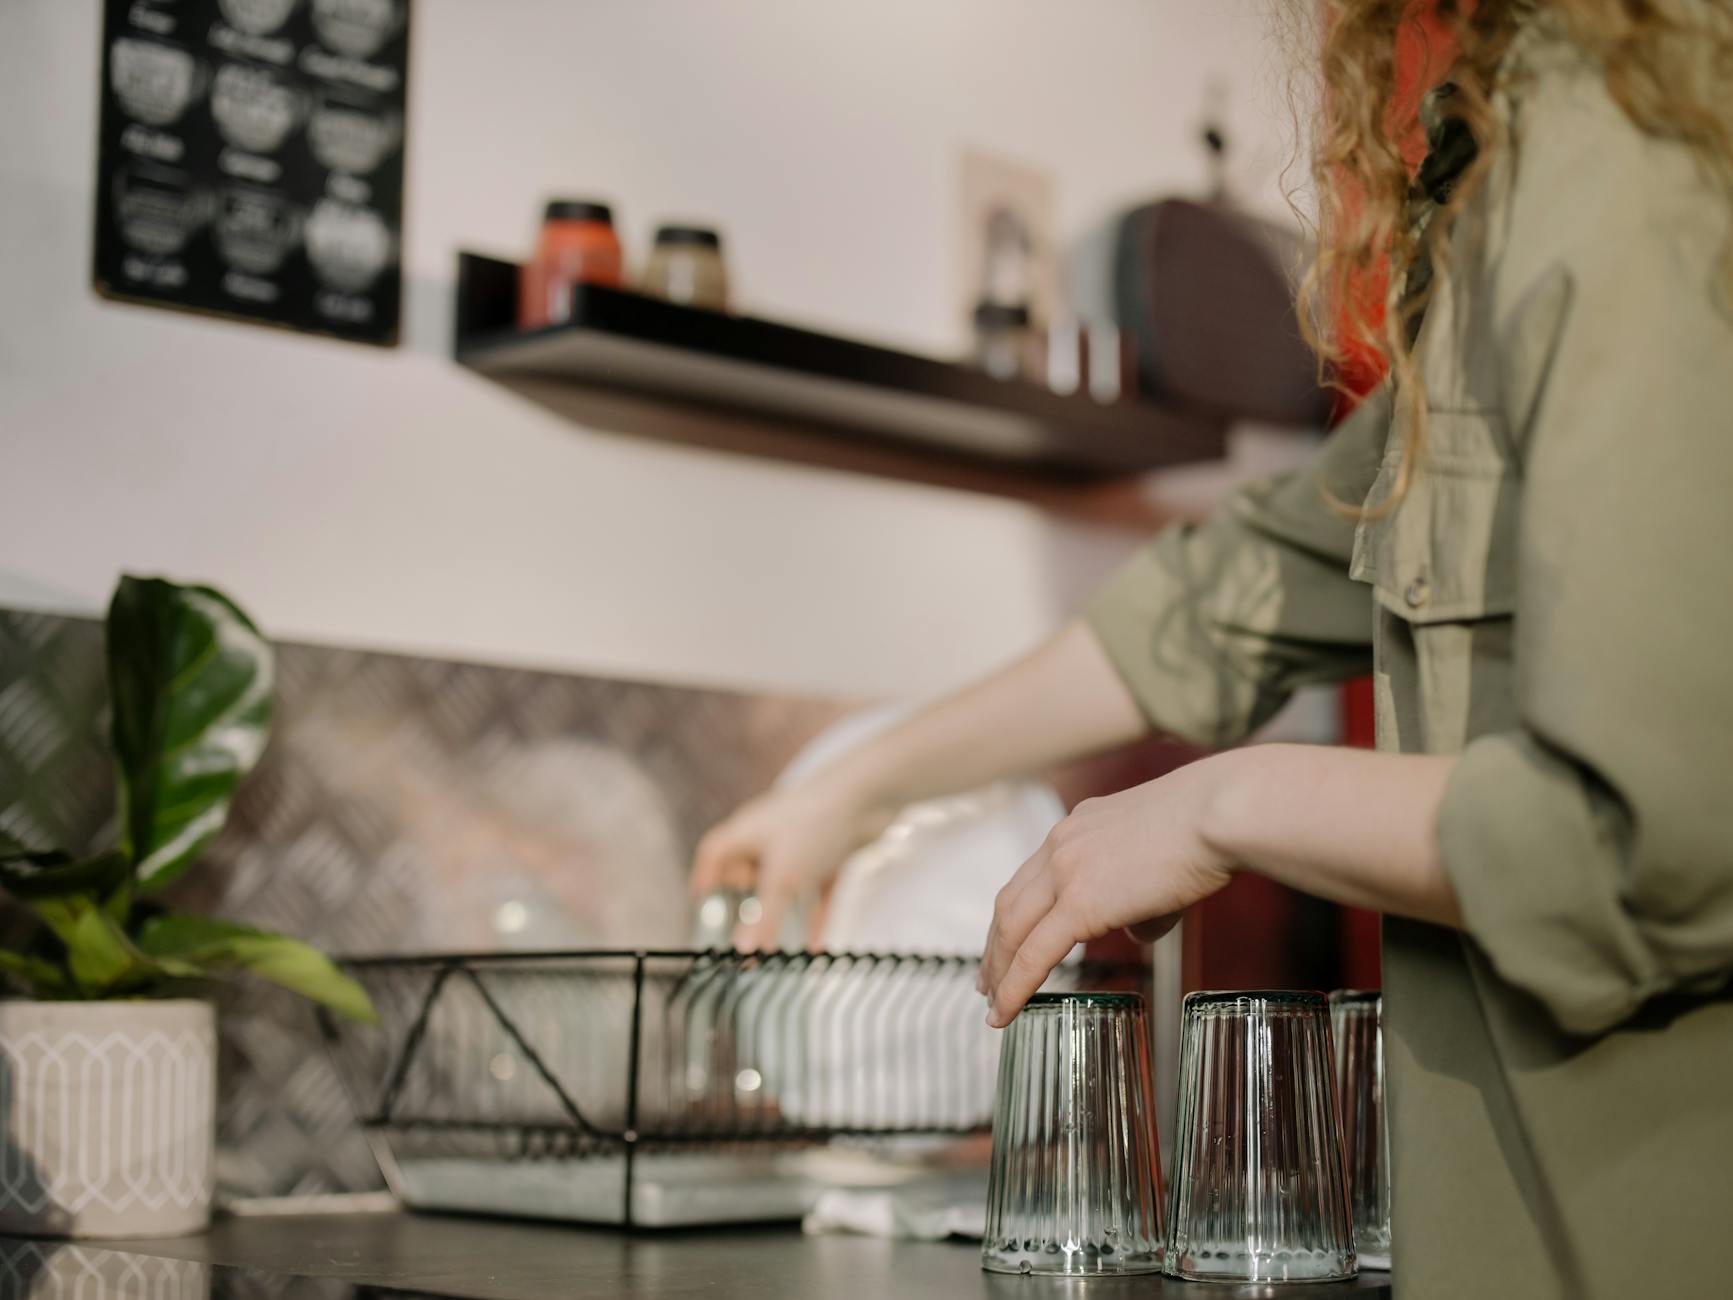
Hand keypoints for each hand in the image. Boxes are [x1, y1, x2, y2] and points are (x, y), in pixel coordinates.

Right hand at [690, 774, 888, 949]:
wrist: (871, 793)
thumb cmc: (815, 823)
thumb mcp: (783, 878)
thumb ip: (763, 918)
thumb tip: (742, 951)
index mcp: (746, 832)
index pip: (714, 854)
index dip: (705, 880)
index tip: (704, 908)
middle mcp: (770, 835)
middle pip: (749, 873)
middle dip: (746, 905)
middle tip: (744, 935)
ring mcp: (802, 842)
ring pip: (786, 886)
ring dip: (783, 917)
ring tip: (776, 951)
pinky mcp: (830, 851)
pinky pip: (816, 891)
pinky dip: (815, 917)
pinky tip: (816, 947)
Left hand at [978, 753, 1240, 1026]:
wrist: (1219, 811)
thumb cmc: (1211, 827)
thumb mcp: (1160, 854)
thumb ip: (1138, 893)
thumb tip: (1133, 929)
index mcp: (1077, 826)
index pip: (1031, 876)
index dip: (1015, 913)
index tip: (1006, 940)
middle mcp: (1061, 843)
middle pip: (1010, 903)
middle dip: (994, 946)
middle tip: (986, 980)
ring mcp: (1065, 870)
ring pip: (1012, 929)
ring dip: (998, 970)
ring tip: (992, 1003)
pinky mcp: (1081, 903)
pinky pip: (1034, 954)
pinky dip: (1014, 986)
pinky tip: (1005, 1011)